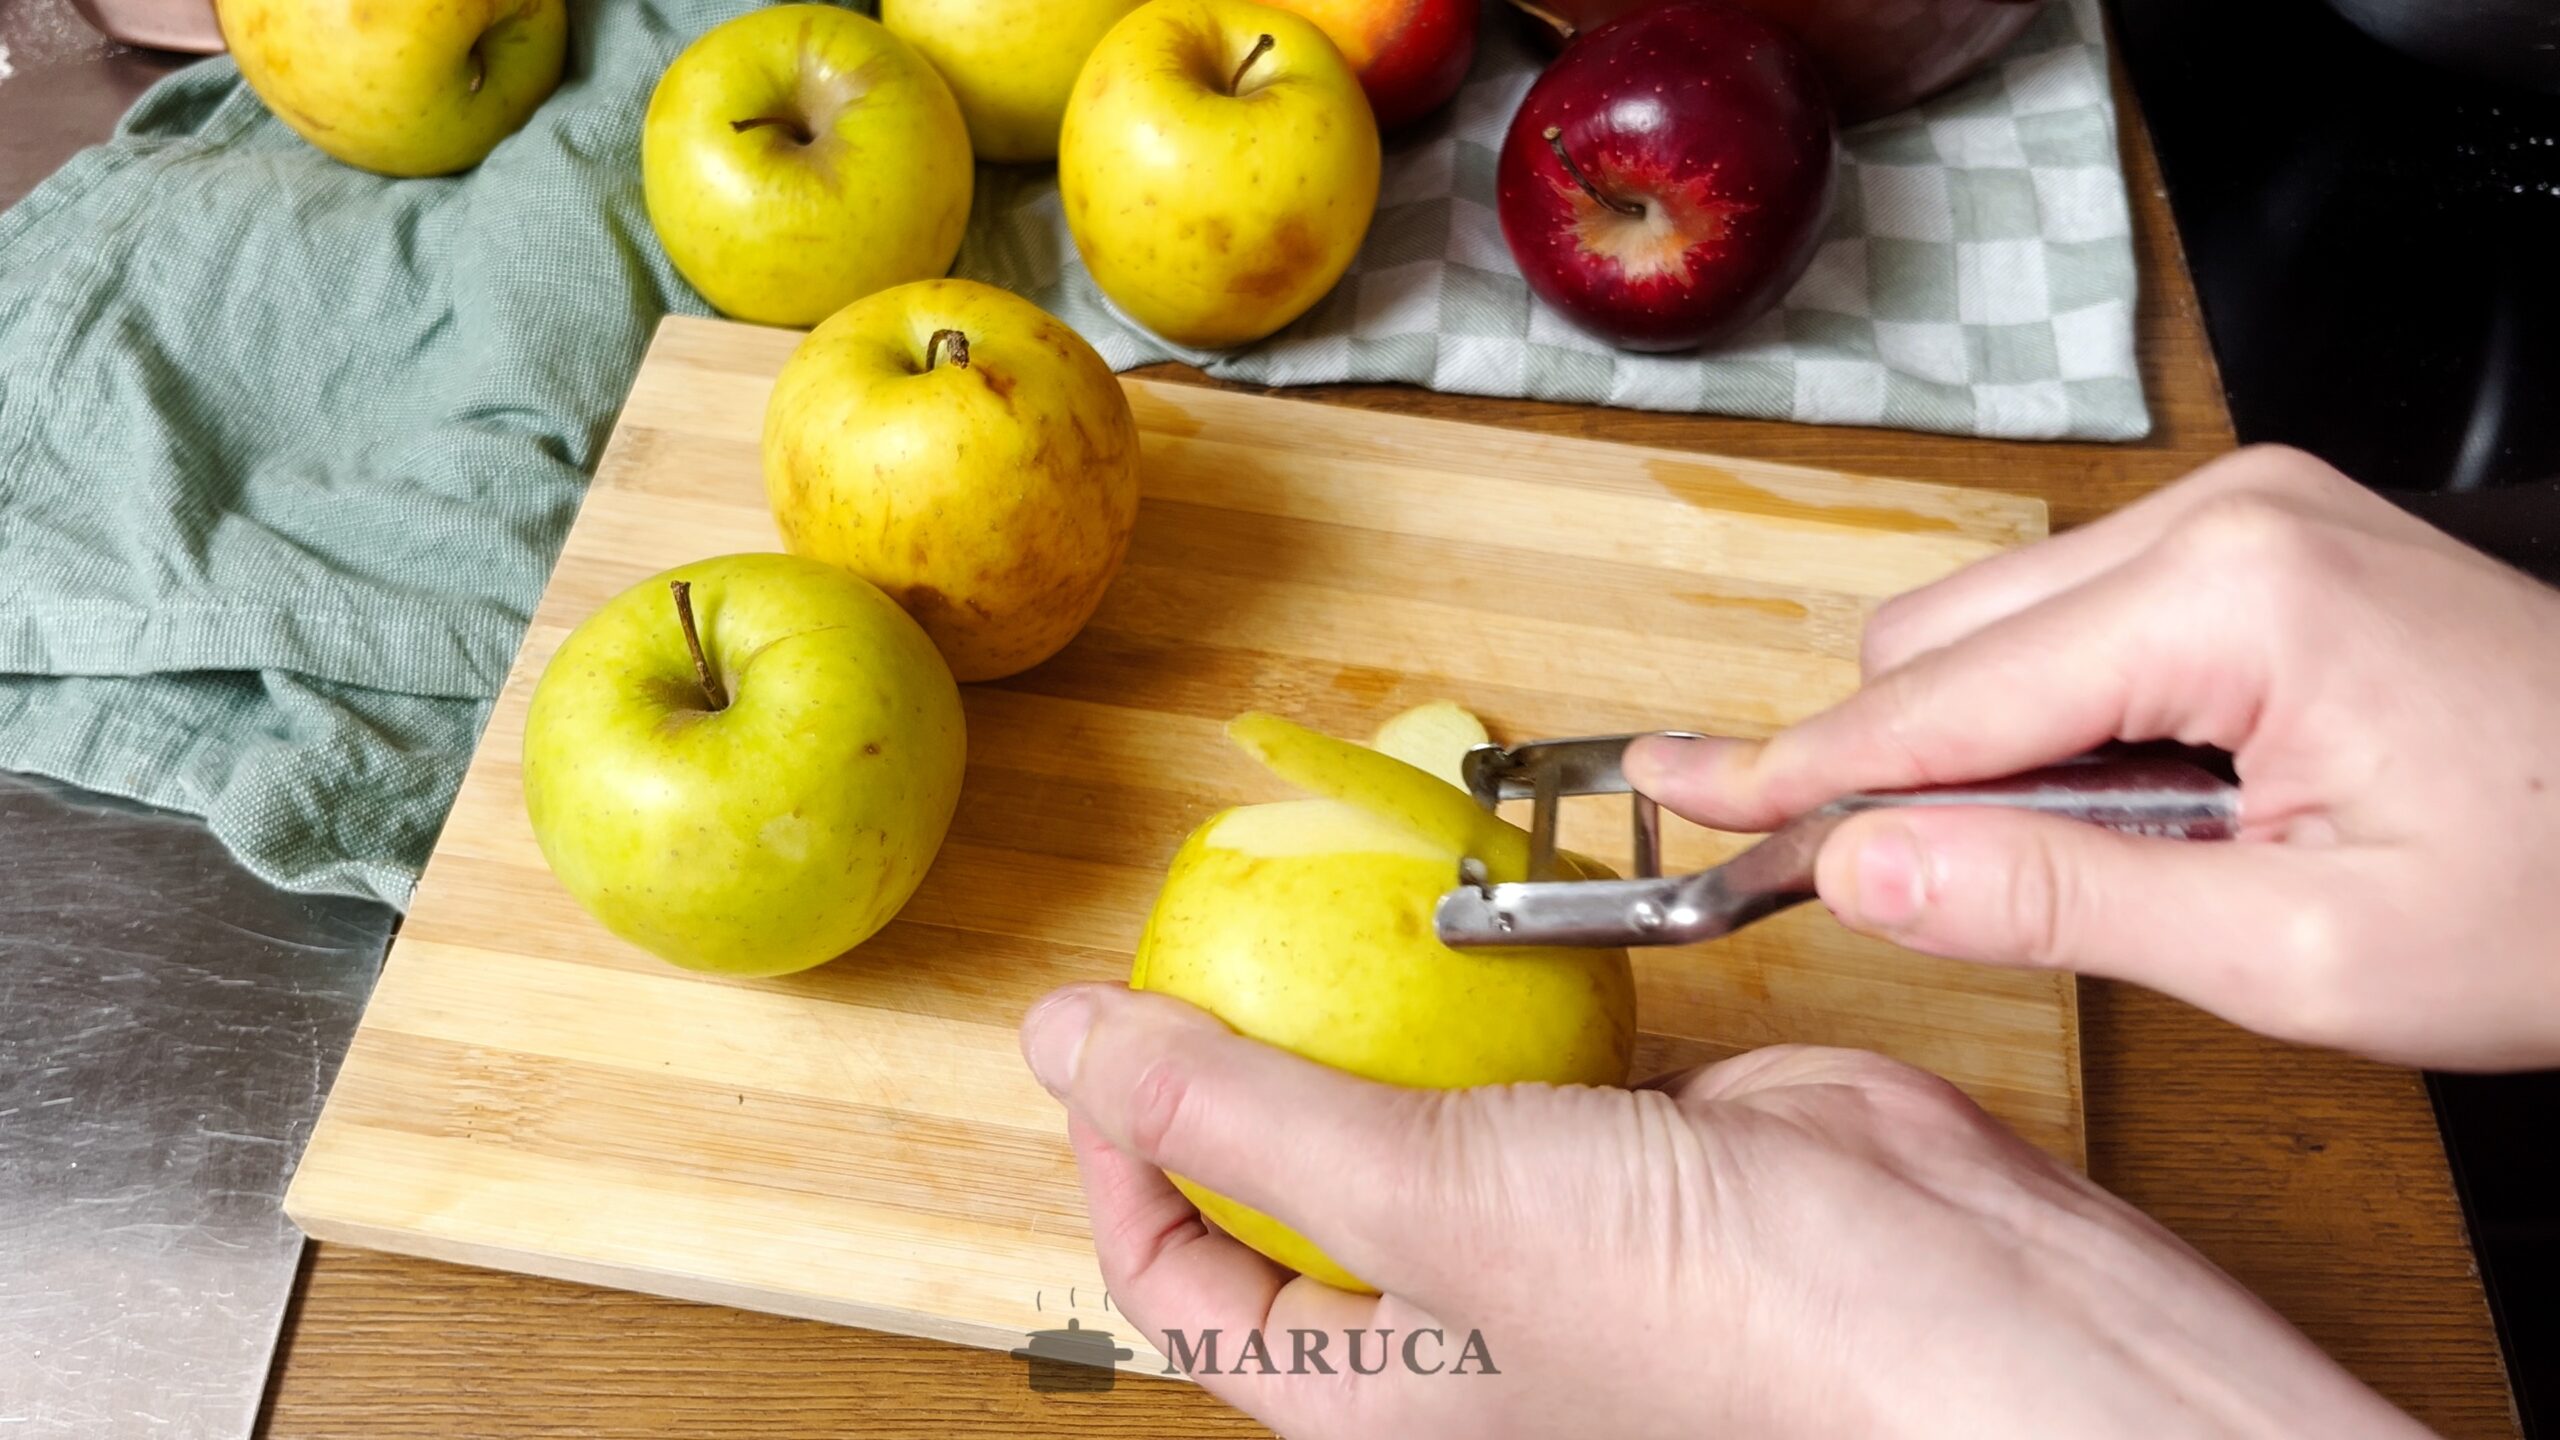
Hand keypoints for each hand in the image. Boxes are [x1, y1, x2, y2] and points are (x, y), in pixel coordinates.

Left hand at [1021, 984, 2426, 1439]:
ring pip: (1403, 1100)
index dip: (1118, 1160)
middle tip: (1213, 932)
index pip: (1180, 1285)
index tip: (1108, 1033)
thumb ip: (1235, 1111)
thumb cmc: (1689, 1313)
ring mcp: (1544, 1220)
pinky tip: (1467, 915)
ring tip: (1312, 900)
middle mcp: (1445, 1316)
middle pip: (1282, 1186)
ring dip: (1361, 1005)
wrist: (1954, 1299)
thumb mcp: (1417, 1200)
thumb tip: (1060, 1040)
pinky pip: (1528, 1048)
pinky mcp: (1640, 1138)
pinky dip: (1497, 978)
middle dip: (1238, 1063)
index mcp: (1367, 1392)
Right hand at [1627, 447, 2559, 1069]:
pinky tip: (2144, 803)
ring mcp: (2244, 514)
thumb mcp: (2297, 955)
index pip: (1935, 702)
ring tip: (2117, 861)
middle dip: (1896, 769)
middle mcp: (2224, 515)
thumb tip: (1861, 867)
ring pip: (1993, 627)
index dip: (1793, 775)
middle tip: (1899, 890)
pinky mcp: (2258, 541)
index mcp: (2231, 595)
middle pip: (1939, 641)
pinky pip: (2075, 619)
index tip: (1669, 796)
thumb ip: (2055, 902)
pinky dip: (2054, 718)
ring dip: (1985, 750)